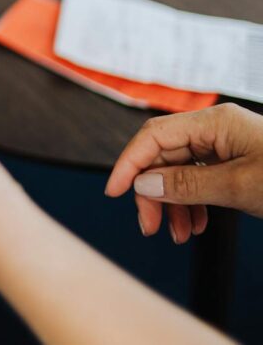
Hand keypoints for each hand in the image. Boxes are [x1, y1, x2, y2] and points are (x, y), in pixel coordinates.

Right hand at [106, 103, 262, 242]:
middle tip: (150, 224)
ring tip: (179, 233)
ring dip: (173, 204)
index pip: (154, 135)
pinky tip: (195, 224)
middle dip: (153, 193)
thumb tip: (145, 184)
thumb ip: (189, 184)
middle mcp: (216, 130)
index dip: (129, 163)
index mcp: (216, 123)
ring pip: (179, 172)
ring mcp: (224, 145)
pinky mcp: (233, 162)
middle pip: (163, 156)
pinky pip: (199, 180)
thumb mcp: (240, 186)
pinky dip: (192, 203)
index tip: (114, 190)